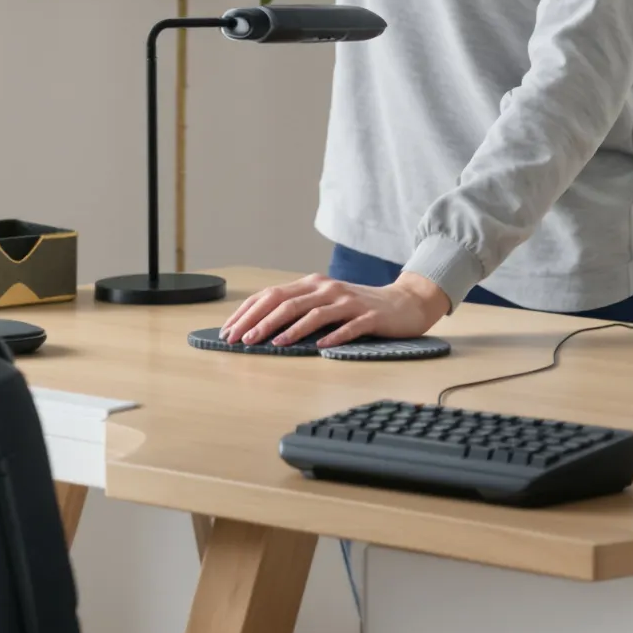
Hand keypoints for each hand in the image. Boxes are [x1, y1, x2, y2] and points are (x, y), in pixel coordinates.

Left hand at [219, 271, 449, 347]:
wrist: (404, 303)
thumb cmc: (359, 307)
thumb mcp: (325, 303)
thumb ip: (299, 310)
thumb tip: (260, 328)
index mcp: (312, 285)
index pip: (270, 295)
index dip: (247, 312)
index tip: (228, 330)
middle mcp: (326, 288)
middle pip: (285, 302)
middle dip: (258, 321)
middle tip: (240, 339)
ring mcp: (348, 301)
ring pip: (312, 312)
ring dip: (288, 329)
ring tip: (270, 344)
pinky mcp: (369, 316)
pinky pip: (348, 327)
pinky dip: (332, 336)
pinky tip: (320, 347)